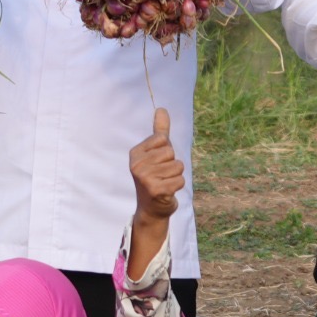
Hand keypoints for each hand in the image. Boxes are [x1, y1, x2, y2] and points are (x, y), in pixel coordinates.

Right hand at [128, 108, 183, 222]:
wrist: (151, 207)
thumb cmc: (156, 175)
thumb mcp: (156, 152)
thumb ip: (160, 131)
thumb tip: (161, 109)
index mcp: (135, 153)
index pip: (163, 139)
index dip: (166, 151)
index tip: (157, 162)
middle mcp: (137, 165)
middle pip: (171, 152)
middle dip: (171, 164)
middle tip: (161, 174)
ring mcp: (145, 178)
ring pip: (178, 166)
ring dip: (175, 176)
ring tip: (164, 182)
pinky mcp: (156, 190)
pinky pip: (180, 180)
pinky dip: (177, 186)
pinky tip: (167, 191)